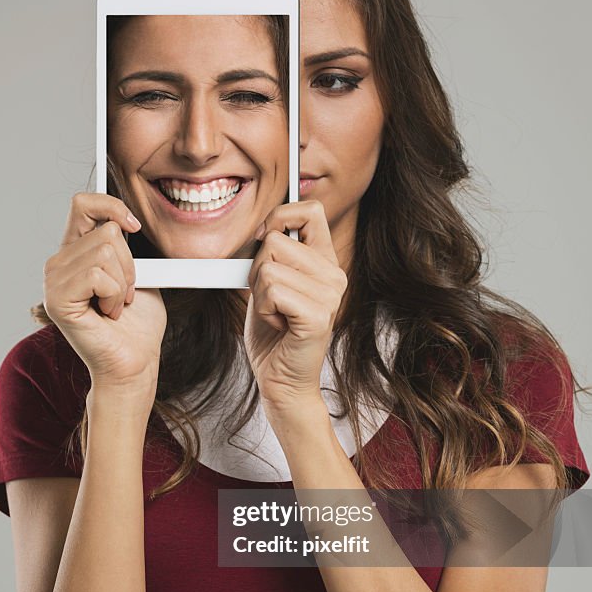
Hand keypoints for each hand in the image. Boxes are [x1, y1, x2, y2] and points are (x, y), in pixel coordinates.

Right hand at [43, 192, 166, 394]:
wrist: (135, 362)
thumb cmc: (137, 324)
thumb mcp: (139, 274)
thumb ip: (126, 245)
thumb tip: (128, 220)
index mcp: (76, 253)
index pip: (83, 204)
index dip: (111, 206)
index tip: (134, 226)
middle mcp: (59, 264)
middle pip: (106, 231)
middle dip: (129, 264)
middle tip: (123, 294)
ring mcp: (54, 281)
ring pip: (106, 251)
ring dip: (123, 283)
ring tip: (115, 305)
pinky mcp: (57, 299)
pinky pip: (98, 275)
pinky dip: (114, 294)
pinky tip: (107, 313)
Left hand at [244, 199, 347, 415]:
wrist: (281, 380)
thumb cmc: (274, 334)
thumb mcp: (271, 283)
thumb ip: (274, 254)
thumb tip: (264, 228)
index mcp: (326, 263)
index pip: (311, 211)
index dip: (280, 216)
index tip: (263, 240)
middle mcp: (334, 276)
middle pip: (275, 240)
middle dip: (257, 269)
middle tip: (271, 299)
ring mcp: (330, 296)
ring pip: (268, 267)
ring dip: (259, 294)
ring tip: (276, 314)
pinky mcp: (318, 315)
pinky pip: (272, 290)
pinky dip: (264, 309)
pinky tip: (279, 325)